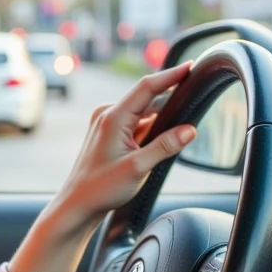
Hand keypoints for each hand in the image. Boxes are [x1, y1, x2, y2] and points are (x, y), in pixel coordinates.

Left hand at [48, 62, 196, 228]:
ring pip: (143, 111)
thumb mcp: (138, 168)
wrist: (77, 205)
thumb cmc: (101, 189)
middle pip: (147, 98)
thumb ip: (165, 146)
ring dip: (161, 116)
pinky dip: (151, 127)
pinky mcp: (109, 133)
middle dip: (171, 99)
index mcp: (113, 117)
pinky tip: (162, 138)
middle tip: (195, 99)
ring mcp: (107, 123)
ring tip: (180, 126)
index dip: (171, 75)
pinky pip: (136, 122)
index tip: (191, 66)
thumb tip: (190, 130)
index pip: (147, 87)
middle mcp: (108, 114)